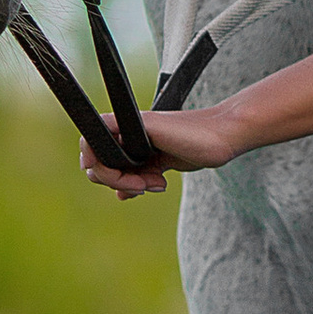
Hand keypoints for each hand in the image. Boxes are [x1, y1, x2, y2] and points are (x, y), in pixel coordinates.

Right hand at [79, 105, 245, 198]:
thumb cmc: (193, 131)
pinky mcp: (155, 162)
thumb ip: (119, 130)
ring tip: (157, 185)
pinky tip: (147, 190)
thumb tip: (87, 141)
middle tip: (143, 185)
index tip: (114, 179)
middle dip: (119, 181)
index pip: (91, 146)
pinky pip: (134, 179)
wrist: (225, 138)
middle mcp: (129, 135)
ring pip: (119, 175)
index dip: (97, 165)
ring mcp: (141, 149)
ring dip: (132, 186)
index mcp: (123, 123)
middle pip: (103, 166)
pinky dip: (137, 188)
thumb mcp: (153, 127)